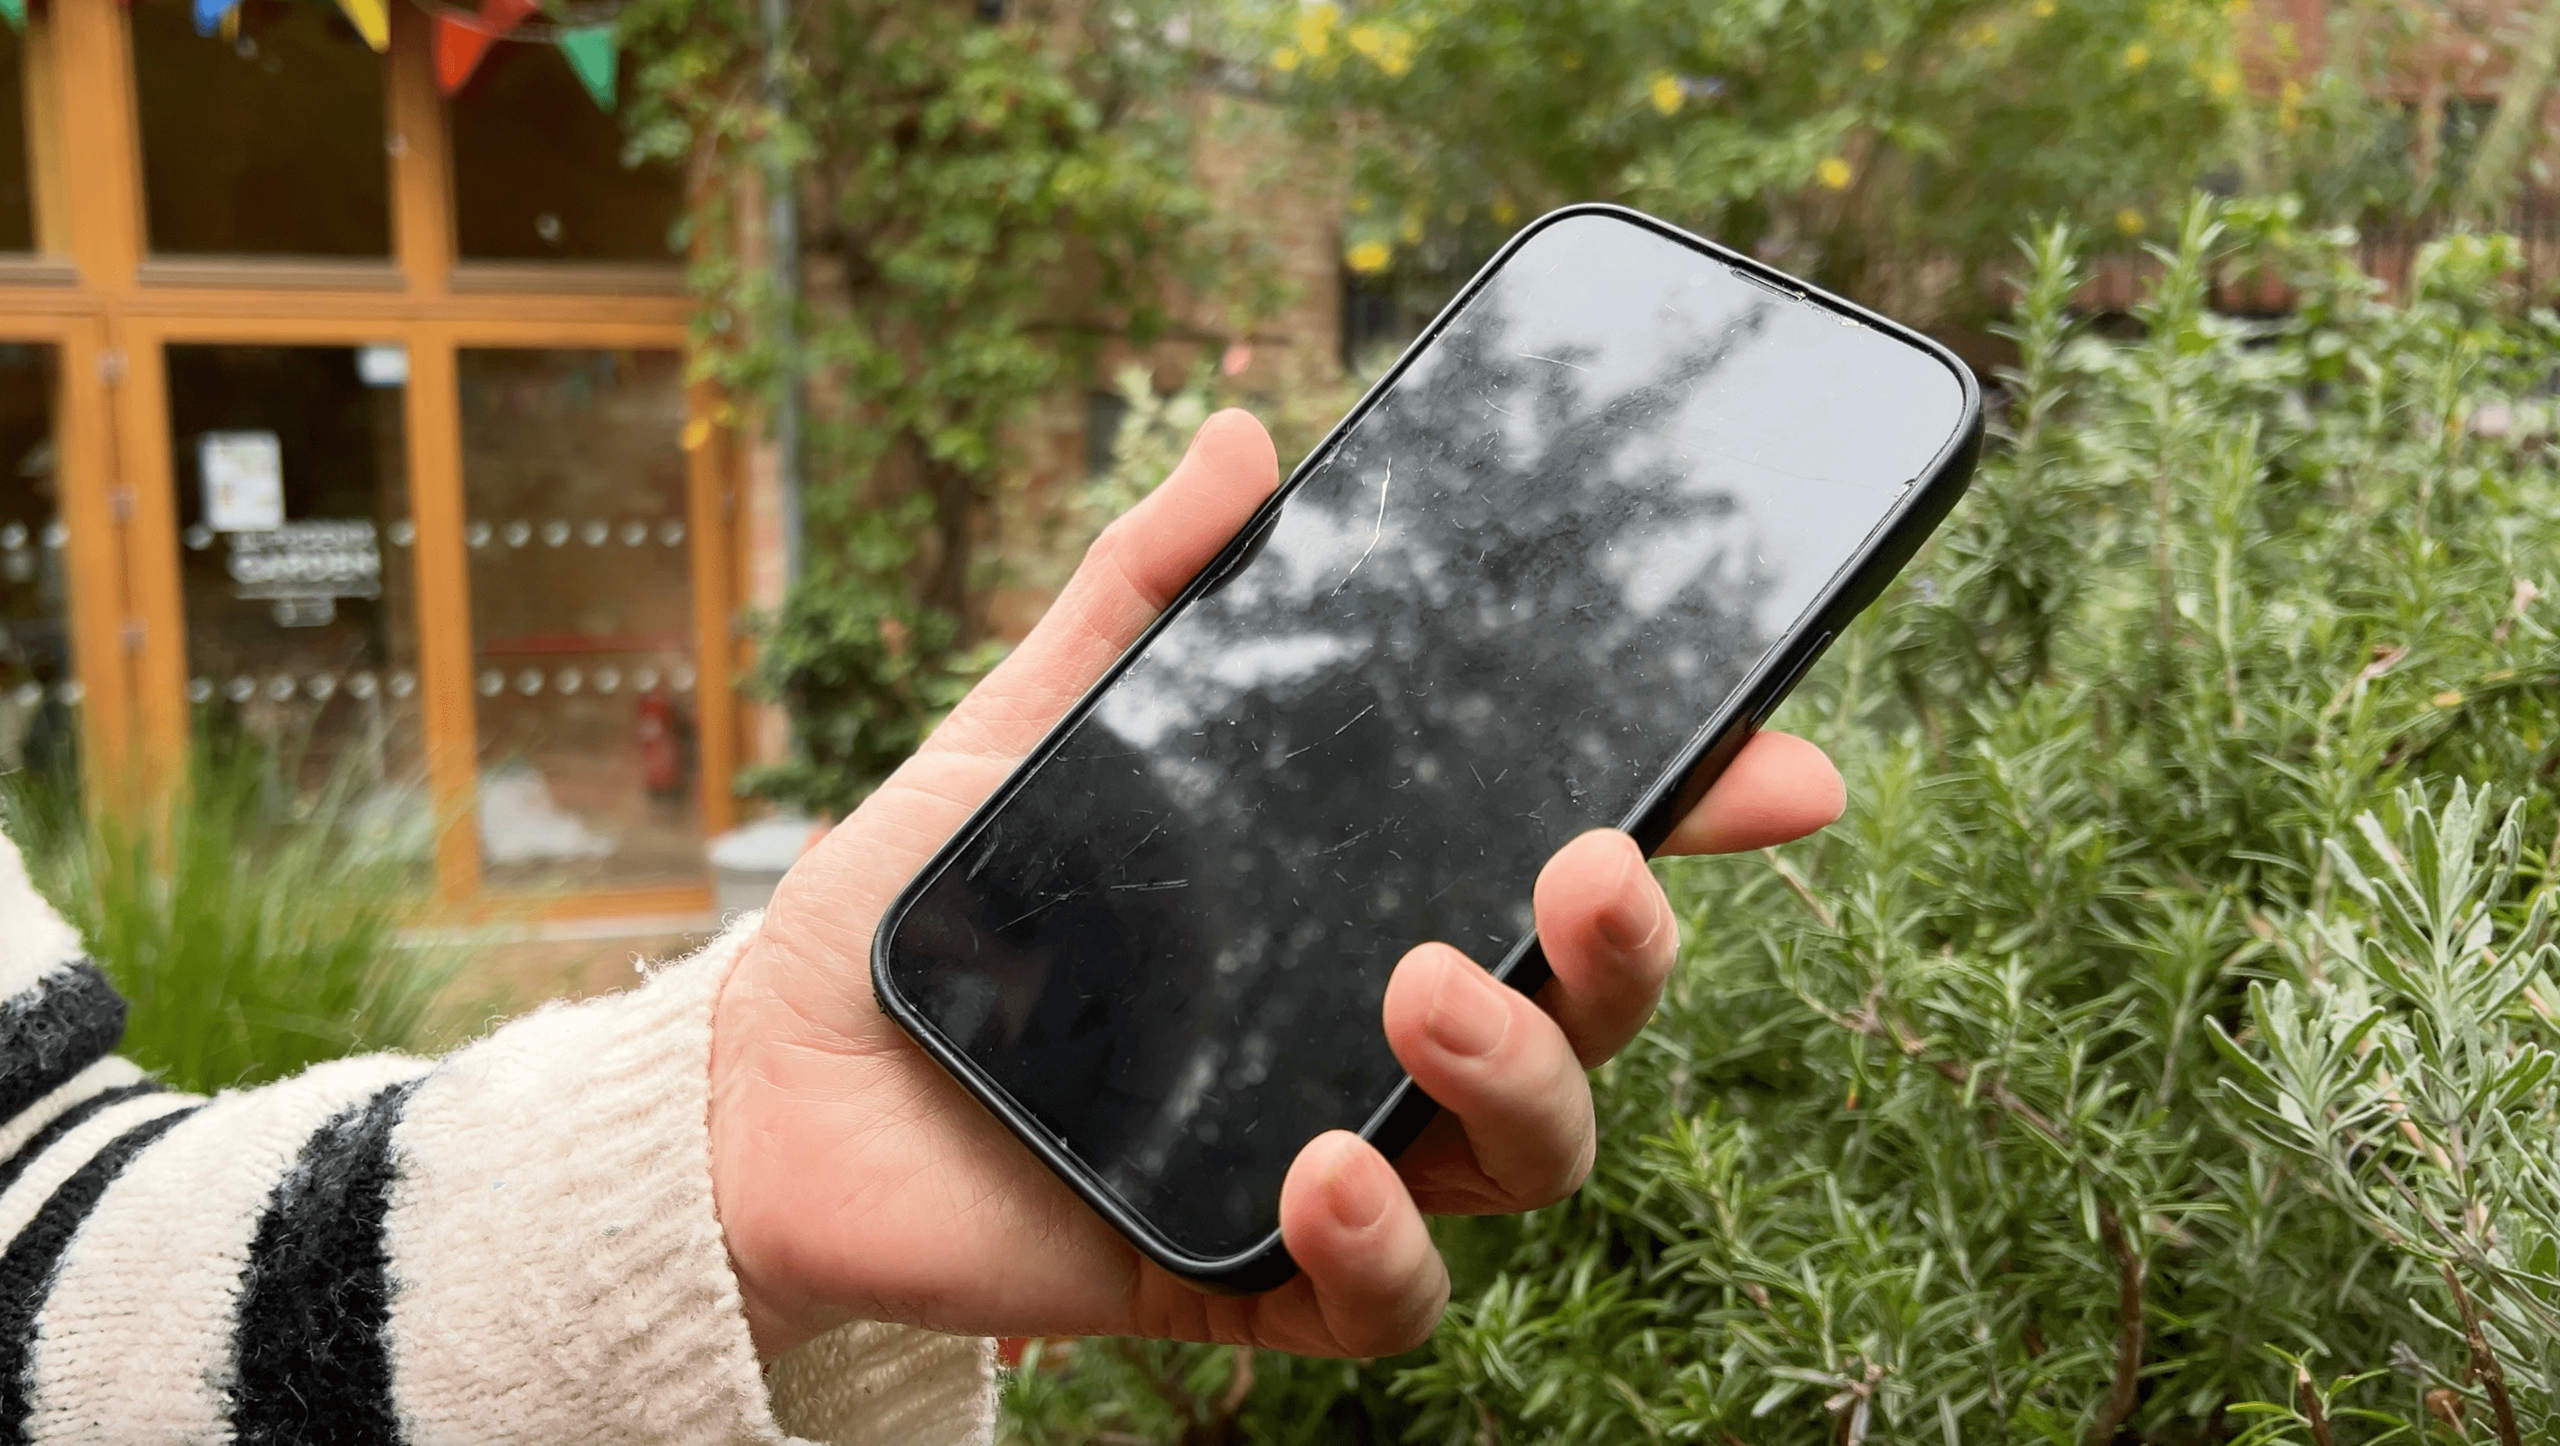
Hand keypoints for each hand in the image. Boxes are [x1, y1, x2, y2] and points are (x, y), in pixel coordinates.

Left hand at [710, 411, 1844, 1359]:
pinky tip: (1319, 1167)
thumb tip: (1241, 440)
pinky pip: (1380, 1301)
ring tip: (1422, 989)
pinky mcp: (1239, 1273)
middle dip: (1625, 950)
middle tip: (1585, 866)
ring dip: (1518, 1079)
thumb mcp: (1037, 723)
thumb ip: (1142, 592)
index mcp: (1363, 892)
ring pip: (1527, 1159)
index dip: (1694, 817)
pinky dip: (1381, 1243)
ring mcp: (1327, 1154)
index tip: (1782, 766)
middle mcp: (1375, 1028)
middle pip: (1584, 1016)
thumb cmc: (932, 899)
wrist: (765, 1079)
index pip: (1561, 864)